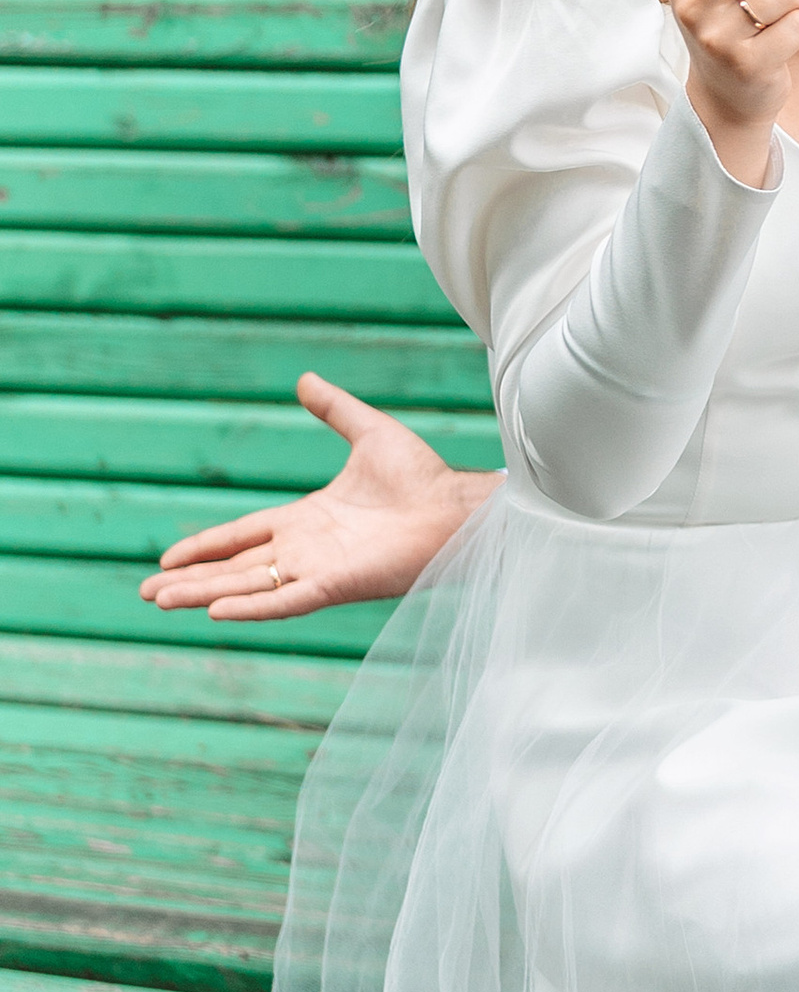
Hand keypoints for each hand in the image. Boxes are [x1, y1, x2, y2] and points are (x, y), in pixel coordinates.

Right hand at [140, 375, 498, 621]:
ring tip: (160, 602)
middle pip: (235, 568)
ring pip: (248, 586)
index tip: (167, 560)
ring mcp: (319, 569)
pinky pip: (285, 600)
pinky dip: (252, 607)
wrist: (458, 505)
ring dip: (204, 594)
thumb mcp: (368, 432)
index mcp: (308, 519)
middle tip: (146, 592)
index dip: (206, 546)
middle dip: (191, 580)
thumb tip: (305, 379)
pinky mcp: (337, 584)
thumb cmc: (423, 476)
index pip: (243, 535)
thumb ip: (334, 410)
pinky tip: (216, 612)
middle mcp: (307, 549)